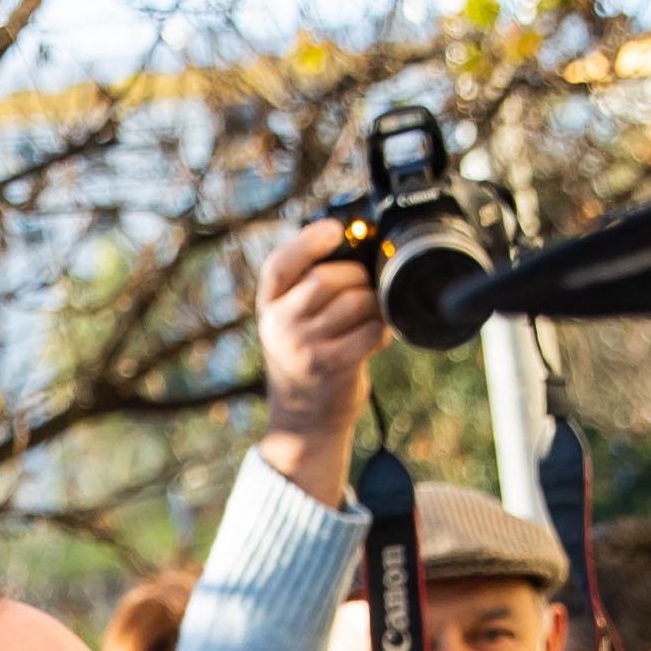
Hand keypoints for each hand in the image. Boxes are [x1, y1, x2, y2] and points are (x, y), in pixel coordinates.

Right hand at [253, 215, 392, 509]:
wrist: (303, 419)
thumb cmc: (306, 357)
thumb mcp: (290, 321)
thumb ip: (307, 286)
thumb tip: (357, 242)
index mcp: (268, 306)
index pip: (281, 265)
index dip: (308, 242)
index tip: (334, 230)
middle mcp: (280, 325)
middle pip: (327, 278)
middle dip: (357, 277)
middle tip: (365, 288)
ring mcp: (304, 347)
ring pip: (356, 301)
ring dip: (374, 304)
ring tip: (370, 316)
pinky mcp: (332, 366)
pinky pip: (372, 330)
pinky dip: (383, 330)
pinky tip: (375, 337)